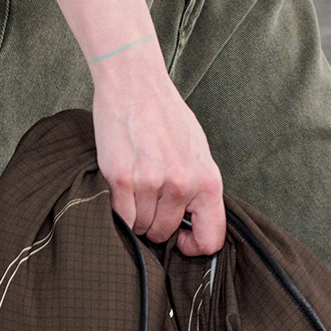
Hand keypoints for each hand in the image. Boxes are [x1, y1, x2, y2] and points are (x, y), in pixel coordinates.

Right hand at [91, 47, 225, 257]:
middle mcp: (182, 184)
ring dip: (136, 215)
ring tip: (137, 187)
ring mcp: (151, 182)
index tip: (182, 238)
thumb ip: (200, 189)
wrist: (135, 84)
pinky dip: (119, 210)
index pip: (210, 239)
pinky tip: (122, 189)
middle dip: (155, 224)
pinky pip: (121, 216)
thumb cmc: (166, 116)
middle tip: (150, 200)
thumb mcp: (198, 152)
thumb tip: (196, 222)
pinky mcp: (121, 178)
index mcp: (207, 180)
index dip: (193, 246)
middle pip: (165, 233)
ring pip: (141, 227)